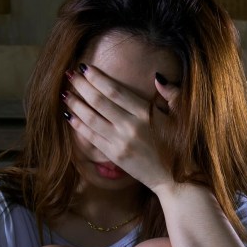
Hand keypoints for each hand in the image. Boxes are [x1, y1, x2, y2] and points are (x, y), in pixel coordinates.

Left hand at [63, 64, 179, 190]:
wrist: (176, 179)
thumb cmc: (179, 146)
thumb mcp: (181, 116)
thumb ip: (171, 94)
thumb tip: (157, 76)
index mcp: (147, 113)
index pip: (115, 91)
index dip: (97, 78)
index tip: (85, 68)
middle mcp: (131, 126)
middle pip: (99, 101)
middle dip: (82, 86)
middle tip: (70, 75)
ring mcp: (121, 142)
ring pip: (91, 119)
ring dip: (76, 104)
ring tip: (66, 94)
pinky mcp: (115, 156)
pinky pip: (92, 137)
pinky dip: (79, 125)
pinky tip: (69, 116)